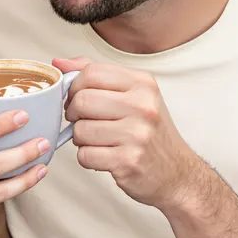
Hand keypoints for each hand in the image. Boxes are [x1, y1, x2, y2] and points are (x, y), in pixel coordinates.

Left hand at [55, 57, 206, 211]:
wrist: (178, 174)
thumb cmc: (151, 133)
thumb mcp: (134, 95)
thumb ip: (98, 76)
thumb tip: (60, 63)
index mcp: (143, 84)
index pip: (91, 72)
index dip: (75, 86)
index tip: (78, 97)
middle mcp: (143, 106)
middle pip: (82, 100)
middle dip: (74, 114)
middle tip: (84, 121)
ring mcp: (137, 134)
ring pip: (80, 130)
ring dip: (81, 139)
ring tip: (98, 140)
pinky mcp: (128, 161)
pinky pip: (85, 155)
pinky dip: (88, 158)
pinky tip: (104, 156)